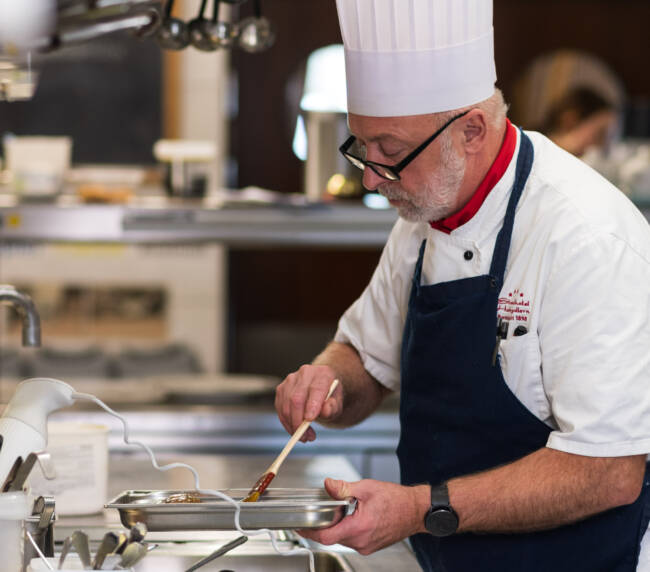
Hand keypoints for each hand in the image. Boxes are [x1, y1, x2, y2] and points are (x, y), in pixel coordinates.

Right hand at [275, 365, 342, 441]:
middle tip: (306, 438)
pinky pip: (280, 409)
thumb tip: (325, 411)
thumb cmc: (330, 398)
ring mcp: (291, 380)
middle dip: (299, 421)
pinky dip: (286, 423)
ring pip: (286, 405)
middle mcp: (305, 373)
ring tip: (305, 437)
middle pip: (297, 398)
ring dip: (293, 425)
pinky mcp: (281, 388)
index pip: (316, 389)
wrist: (322, 389)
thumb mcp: (337, 404)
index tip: (310, 420)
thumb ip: (333, 407)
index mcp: (323, 374)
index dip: (312, 404)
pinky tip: (295, 430)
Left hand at [298, 478, 428, 554]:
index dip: (310, 531)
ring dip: (338, 525)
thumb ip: (344, 488)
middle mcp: (362, 542)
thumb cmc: (397, 500)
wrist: (416, 510)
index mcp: (359, 528)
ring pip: (342, 539)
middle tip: (323, 509)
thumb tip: (327, 484)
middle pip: (333, 537)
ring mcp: (367, 546)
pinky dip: (348, 528)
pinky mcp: (370, 546)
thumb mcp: (367, 488)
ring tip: (343, 509)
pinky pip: (352, 539)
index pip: (326, 536)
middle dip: (325, 524)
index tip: (300, 526)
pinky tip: (354, 515)